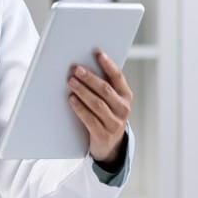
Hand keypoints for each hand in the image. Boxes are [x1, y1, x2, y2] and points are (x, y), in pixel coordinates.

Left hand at [67, 49, 132, 165]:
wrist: (110, 145)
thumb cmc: (106, 115)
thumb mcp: (111, 100)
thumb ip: (103, 85)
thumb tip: (84, 66)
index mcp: (126, 96)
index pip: (117, 77)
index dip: (108, 64)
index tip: (97, 52)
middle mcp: (123, 108)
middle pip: (105, 90)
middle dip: (90, 78)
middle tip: (76, 69)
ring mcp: (114, 123)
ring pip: (97, 104)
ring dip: (83, 91)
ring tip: (71, 82)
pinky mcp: (103, 134)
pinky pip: (90, 119)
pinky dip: (79, 108)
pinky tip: (71, 99)